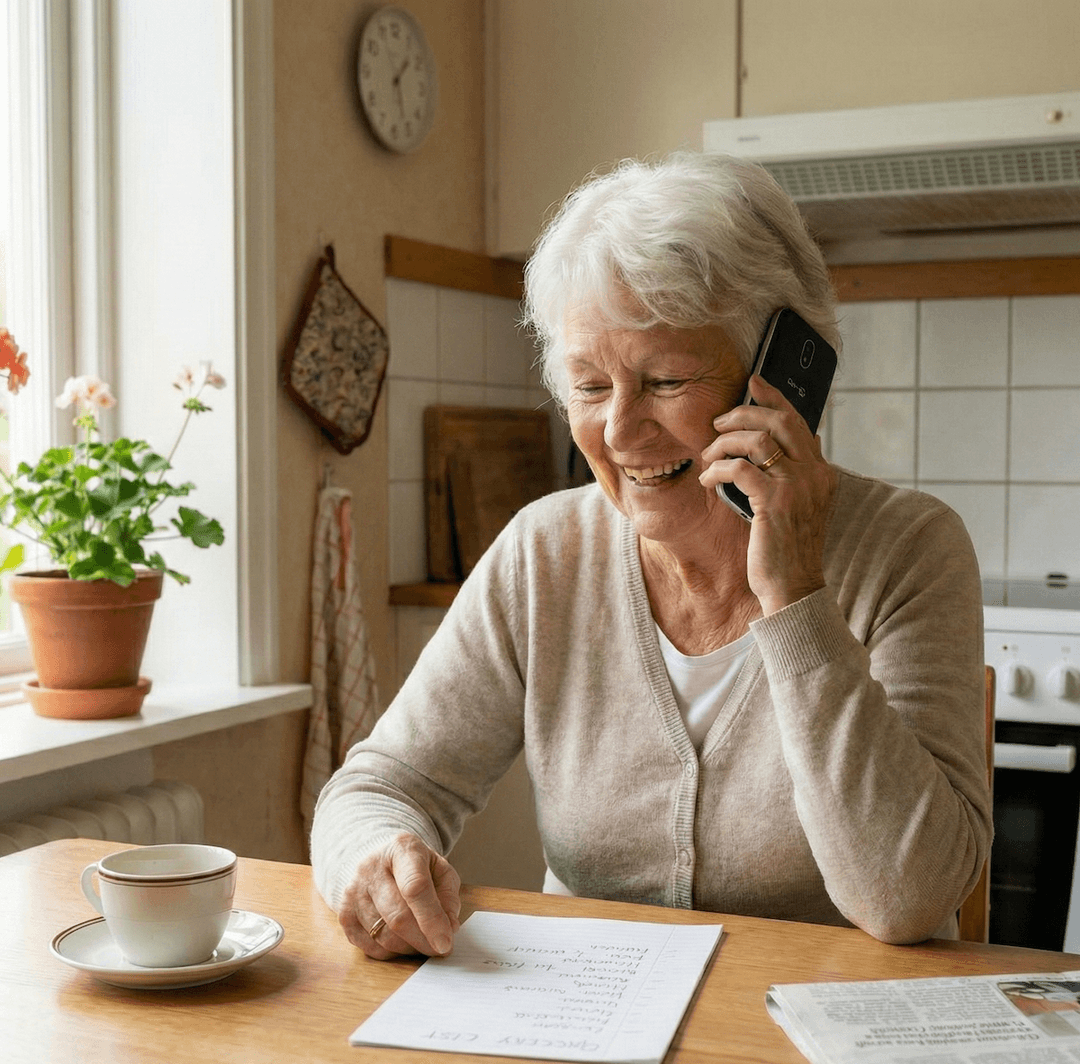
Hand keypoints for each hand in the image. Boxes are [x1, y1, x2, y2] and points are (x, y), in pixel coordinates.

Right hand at [338, 832, 461, 959]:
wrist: (379, 860)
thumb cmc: (415, 867)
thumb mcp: (440, 869)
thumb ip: (448, 897)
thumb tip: (449, 928)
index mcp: (402, 849)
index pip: (415, 887)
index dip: (431, 919)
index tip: (445, 943)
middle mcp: (371, 867)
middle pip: (398, 917)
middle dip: (423, 941)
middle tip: (439, 949)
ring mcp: (353, 891)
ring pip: (384, 936)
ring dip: (409, 948)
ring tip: (422, 941)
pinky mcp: (344, 914)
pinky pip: (370, 947)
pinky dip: (391, 953)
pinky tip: (402, 941)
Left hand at [699, 374, 836, 613]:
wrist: (794, 588)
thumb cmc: (787, 549)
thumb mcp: (799, 507)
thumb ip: (797, 475)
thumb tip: (799, 441)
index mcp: (822, 473)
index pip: (799, 421)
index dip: (774, 398)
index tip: (753, 382)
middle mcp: (814, 474)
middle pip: (779, 421)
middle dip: (743, 413)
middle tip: (718, 421)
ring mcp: (797, 486)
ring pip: (755, 441)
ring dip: (723, 444)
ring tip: (708, 458)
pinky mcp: (774, 502)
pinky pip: (738, 469)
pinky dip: (717, 471)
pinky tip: (707, 482)